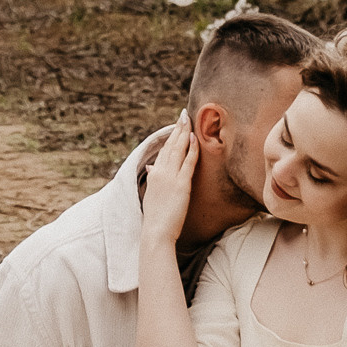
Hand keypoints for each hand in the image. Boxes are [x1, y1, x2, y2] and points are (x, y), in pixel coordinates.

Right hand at [140, 120, 199, 248]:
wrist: (156, 232)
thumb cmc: (155, 218)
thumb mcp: (151, 195)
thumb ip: (153, 179)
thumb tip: (150, 168)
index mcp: (154, 174)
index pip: (164, 150)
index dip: (171, 137)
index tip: (176, 126)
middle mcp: (160, 172)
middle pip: (171, 145)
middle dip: (177, 129)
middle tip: (183, 115)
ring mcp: (170, 177)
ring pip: (178, 149)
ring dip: (184, 133)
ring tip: (188, 119)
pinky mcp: (181, 184)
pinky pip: (188, 162)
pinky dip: (191, 148)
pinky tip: (195, 138)